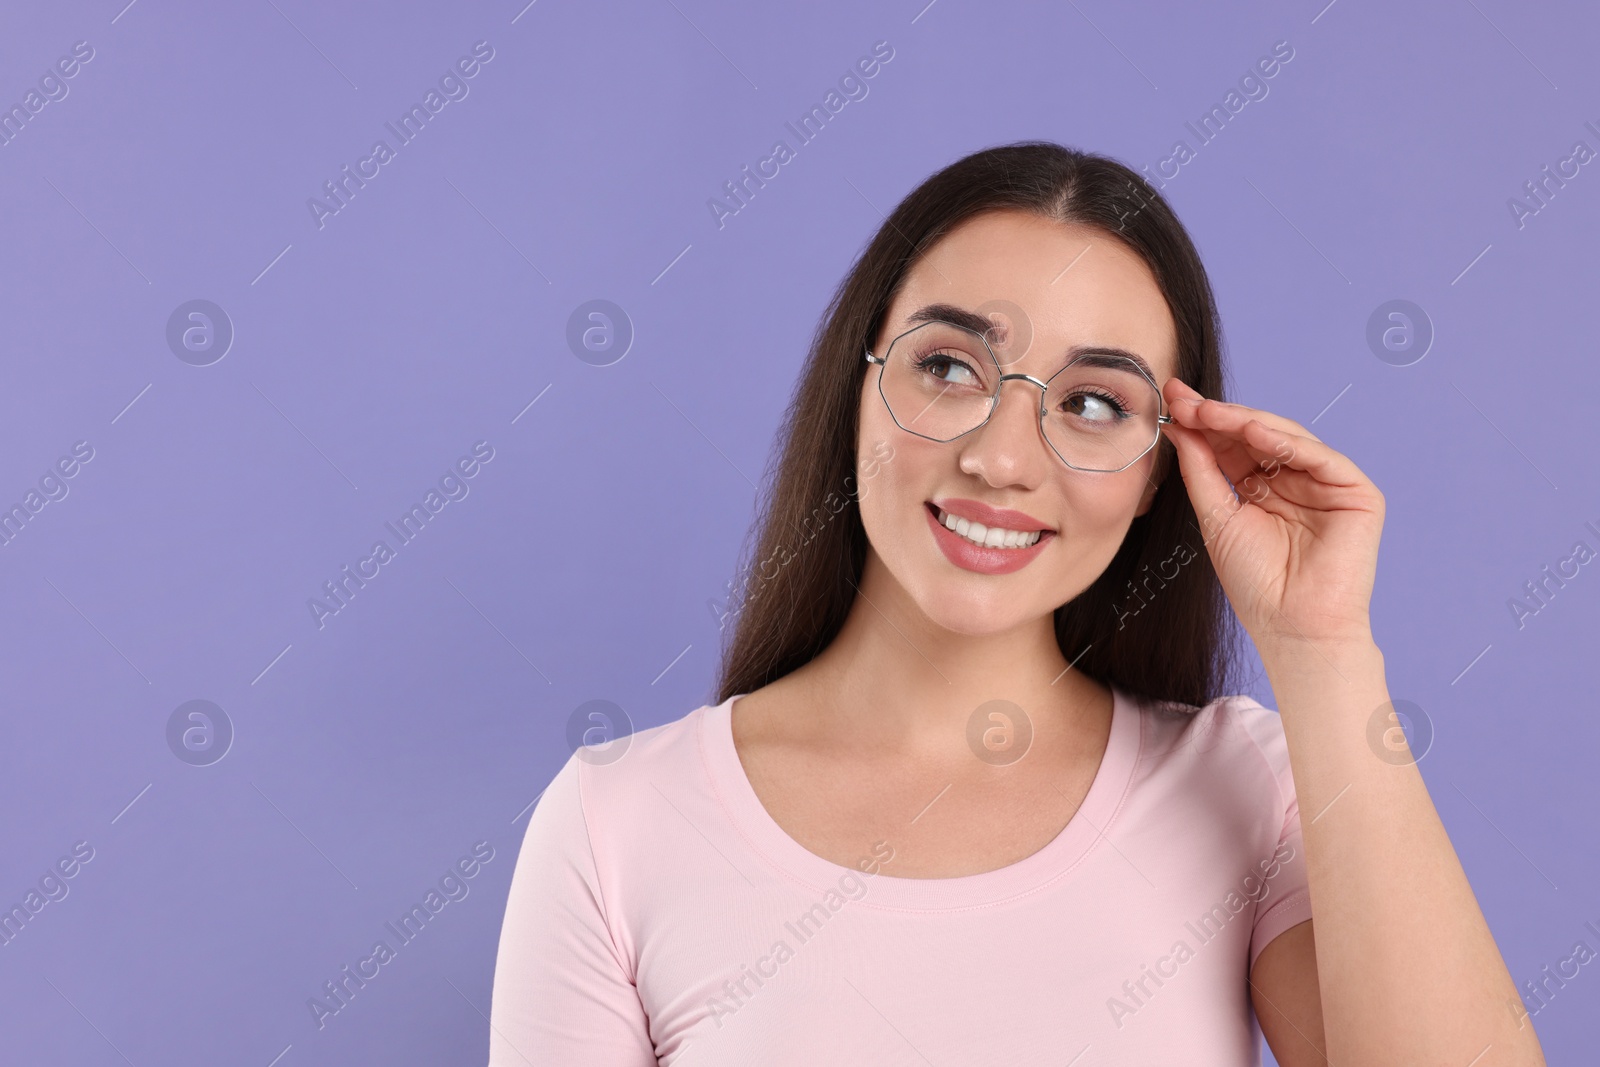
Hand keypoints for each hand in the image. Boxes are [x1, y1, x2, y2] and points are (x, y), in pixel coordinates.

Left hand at [1158, 377, 1384, 648]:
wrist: (1292, 627)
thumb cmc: (1256, 584)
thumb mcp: (1216, 518)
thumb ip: (1202, 470)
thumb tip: (1178, 425)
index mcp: (1261, 488)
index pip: (1230, 445)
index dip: (1202, 422)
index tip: (1170, 399)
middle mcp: (1294, 481)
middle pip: (1256, 435)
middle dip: (1218, 415)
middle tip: (1183, 399)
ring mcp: (1326, 484)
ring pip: (1286, 438)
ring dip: (1245, 422)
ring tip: (1209, 412)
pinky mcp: (1356, 493)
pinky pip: (1320, 457)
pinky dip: (1287, 442)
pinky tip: (1254, 432)